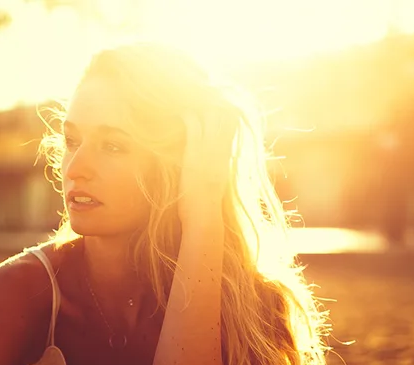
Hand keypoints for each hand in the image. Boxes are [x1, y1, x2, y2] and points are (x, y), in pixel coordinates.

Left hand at [178, 106, 237, 225]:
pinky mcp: (195, 153)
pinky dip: (187, 116)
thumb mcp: (218, 184)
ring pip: (210, 116)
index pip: (233, 125)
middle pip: (225, 115)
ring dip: (199, 107)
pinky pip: (194, 125)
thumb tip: (217, 171)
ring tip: (189, 104)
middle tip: (200, 100)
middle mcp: (221, 150)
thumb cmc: (209, 205)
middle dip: (213, 104)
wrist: (205, 215)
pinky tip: (180, 115)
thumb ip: (218, 171)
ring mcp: (209, 150)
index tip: (216, 106)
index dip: (225, 112)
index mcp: (228, 156)